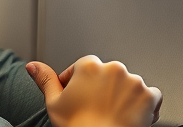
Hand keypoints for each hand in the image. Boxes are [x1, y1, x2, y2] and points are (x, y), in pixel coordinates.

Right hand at [26, 55, 162, 126]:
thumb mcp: (54, 103)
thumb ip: (45, 80)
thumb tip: (32, 66)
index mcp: (88, 66)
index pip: (81, 69)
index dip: (76, 86)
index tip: (76, 100)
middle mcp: (113, 69)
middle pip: (105, 76)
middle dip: (100, 89)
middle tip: (93, 110)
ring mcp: (134, 82)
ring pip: (127, 84)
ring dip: (121, 96)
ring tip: (111, 115)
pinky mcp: (150, 96)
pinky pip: (150, 95)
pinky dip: (142, 105)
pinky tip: (129, 116)